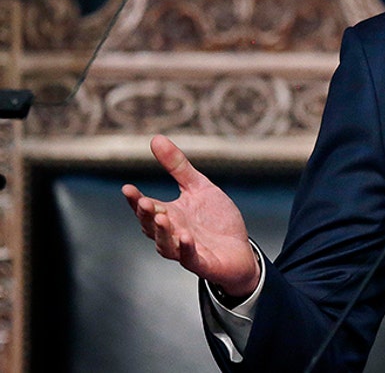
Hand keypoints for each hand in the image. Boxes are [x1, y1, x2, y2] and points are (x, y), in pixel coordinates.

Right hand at [121, 135, 259, 296]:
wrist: (240, 250)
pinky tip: (186, 237)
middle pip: (152, 226)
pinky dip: (186, 249)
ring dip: (163, 233)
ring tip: (163, 218)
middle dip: (146, 215)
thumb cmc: (216, 220)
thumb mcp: (199, 187)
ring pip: (166, 244)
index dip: (135, 200)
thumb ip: (177, 167)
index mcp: (169, 215)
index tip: (127, 188)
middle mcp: (172, 233)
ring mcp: (185, 250)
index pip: (146, 208)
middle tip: (144, 203)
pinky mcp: (202, 263)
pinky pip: (189, 258)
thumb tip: (155, 139)